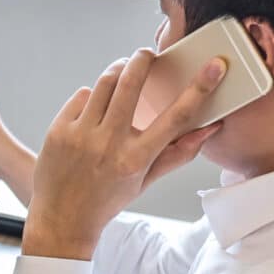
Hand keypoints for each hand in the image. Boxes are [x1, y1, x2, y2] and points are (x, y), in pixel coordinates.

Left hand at [23, 50, 226, 260]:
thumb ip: (178, 153)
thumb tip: (209, 129)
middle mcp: (108, 144)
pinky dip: (92, 96)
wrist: (62, 220)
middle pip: (130, 82)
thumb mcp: (145, 181)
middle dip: (143, 58)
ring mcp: (80, 135)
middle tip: (148, 54)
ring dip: (118, 70)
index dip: (200, 88)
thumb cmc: (107, 200)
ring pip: (104, 82)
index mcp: (136, 158)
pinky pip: (82, 96)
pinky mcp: (59, 130)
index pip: (176, 116)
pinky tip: (94, 108)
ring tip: (123, 72)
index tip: (214, 66)